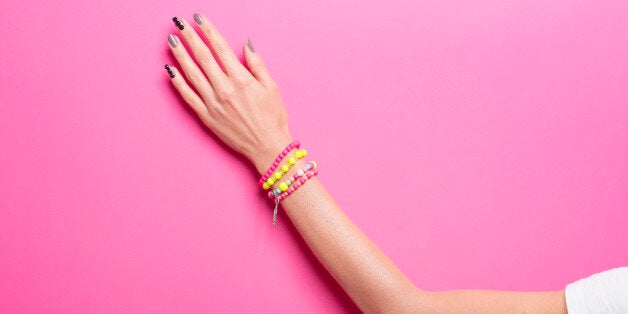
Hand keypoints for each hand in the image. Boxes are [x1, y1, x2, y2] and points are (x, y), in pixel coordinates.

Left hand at [165, 13, 292, 174]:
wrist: (268, 147)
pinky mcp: (207, 117)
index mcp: (241, 79)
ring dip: (180, 55)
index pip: (220, 48)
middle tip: (177, 23)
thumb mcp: (272, 87)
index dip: (208, 30)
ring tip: (171, 40)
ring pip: (192, 73)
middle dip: (189, 37)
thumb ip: (257, 64)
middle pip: (202, 56)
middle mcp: (224, 89)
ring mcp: (213, 103)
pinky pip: (188, 96)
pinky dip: (178, 82)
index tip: (198, 19)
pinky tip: (170, 70)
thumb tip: (245, 45)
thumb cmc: (273, 118)